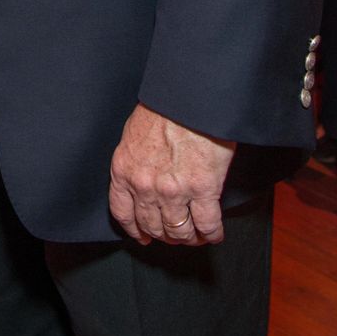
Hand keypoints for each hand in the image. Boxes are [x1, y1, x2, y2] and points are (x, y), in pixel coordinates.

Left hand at [108, 103, 234, 245]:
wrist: (188, 98)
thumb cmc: (163, 107)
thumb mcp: (134, 134)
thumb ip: (136, 162)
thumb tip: (146, 178)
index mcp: (124, 170)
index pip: (123, 212)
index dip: (135, 229)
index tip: (143, 236)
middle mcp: (145, 186)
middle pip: (153, 225)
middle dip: (165, 235)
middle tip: (175, 235)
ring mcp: (173, 191)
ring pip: (180, 231)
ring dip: (188, 238)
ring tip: (196, 236)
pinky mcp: (203, 190)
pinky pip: (207, 224)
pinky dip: (211, 234)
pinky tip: (214, 234)